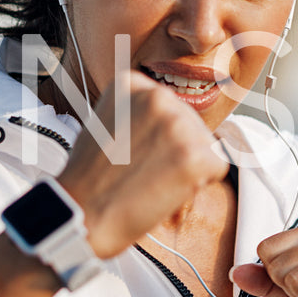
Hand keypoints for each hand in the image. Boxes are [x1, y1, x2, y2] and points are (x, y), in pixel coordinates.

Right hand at [55, 70, 227, 257]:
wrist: (80, 214)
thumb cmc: (90, 178)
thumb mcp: (106, 122)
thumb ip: (138, 113)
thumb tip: (172, 120)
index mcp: (132, 83)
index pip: (170, 106)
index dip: (158, 137)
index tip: (134, 153)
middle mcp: (157, 95)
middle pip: (192, 124)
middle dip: (176, 152)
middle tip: (142, 173)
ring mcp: (177, 124)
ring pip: (206, 146)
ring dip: (187, 169)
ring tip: (152, 182)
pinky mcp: (194, 155)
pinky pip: (217, 168)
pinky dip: (198, 185)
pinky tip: (166, 191)